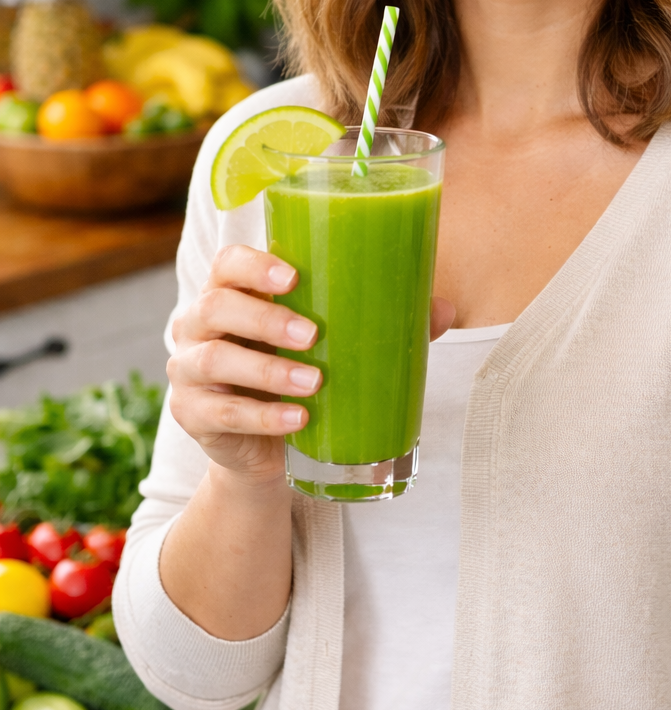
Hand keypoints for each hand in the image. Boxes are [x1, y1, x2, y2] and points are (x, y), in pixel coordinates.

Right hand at [168, 245, 456, 484]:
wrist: (265, 446)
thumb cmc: (297, 373)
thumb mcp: (330, 345)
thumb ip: (379, 322)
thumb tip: (442, 309)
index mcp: (231, 292)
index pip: (227, 264)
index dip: (254, 266)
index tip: (294, 278)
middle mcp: (198, 324)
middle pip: (216, 306)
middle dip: (266, 319)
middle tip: (314, 334)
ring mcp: (189, 371)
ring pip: (215, 359)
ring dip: (268, 371)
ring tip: (314, 380)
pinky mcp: (193, 415)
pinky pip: (221, 412)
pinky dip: (263, 416)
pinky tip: (298, 419)